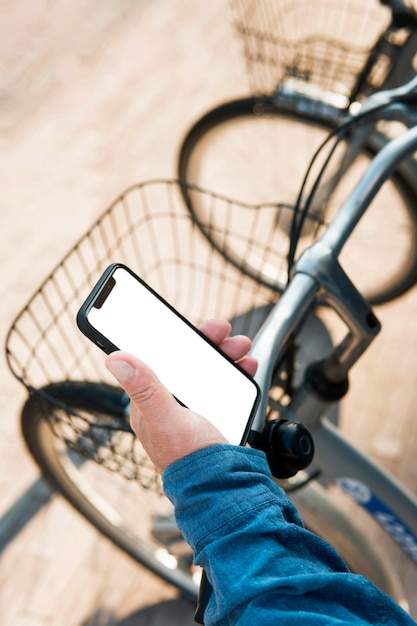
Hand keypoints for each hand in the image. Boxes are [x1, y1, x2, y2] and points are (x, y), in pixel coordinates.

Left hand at [105, 319, 256, 471]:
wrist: (223, 488)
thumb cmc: (190, 459)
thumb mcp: (166, 418)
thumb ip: (145, 388)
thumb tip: (114, 357)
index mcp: (151, 401)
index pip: (159, 359)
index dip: (175, 338)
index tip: (192, 325)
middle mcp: (171, 403)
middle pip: (187, 361)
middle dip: (208, 343)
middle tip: (224, 332)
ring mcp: (194, 408)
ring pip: (208, 370)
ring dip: (225, 355)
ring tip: (241, 349)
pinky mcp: (215, 414)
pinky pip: (225, 385)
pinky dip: (236, 373)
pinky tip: (246, 368)